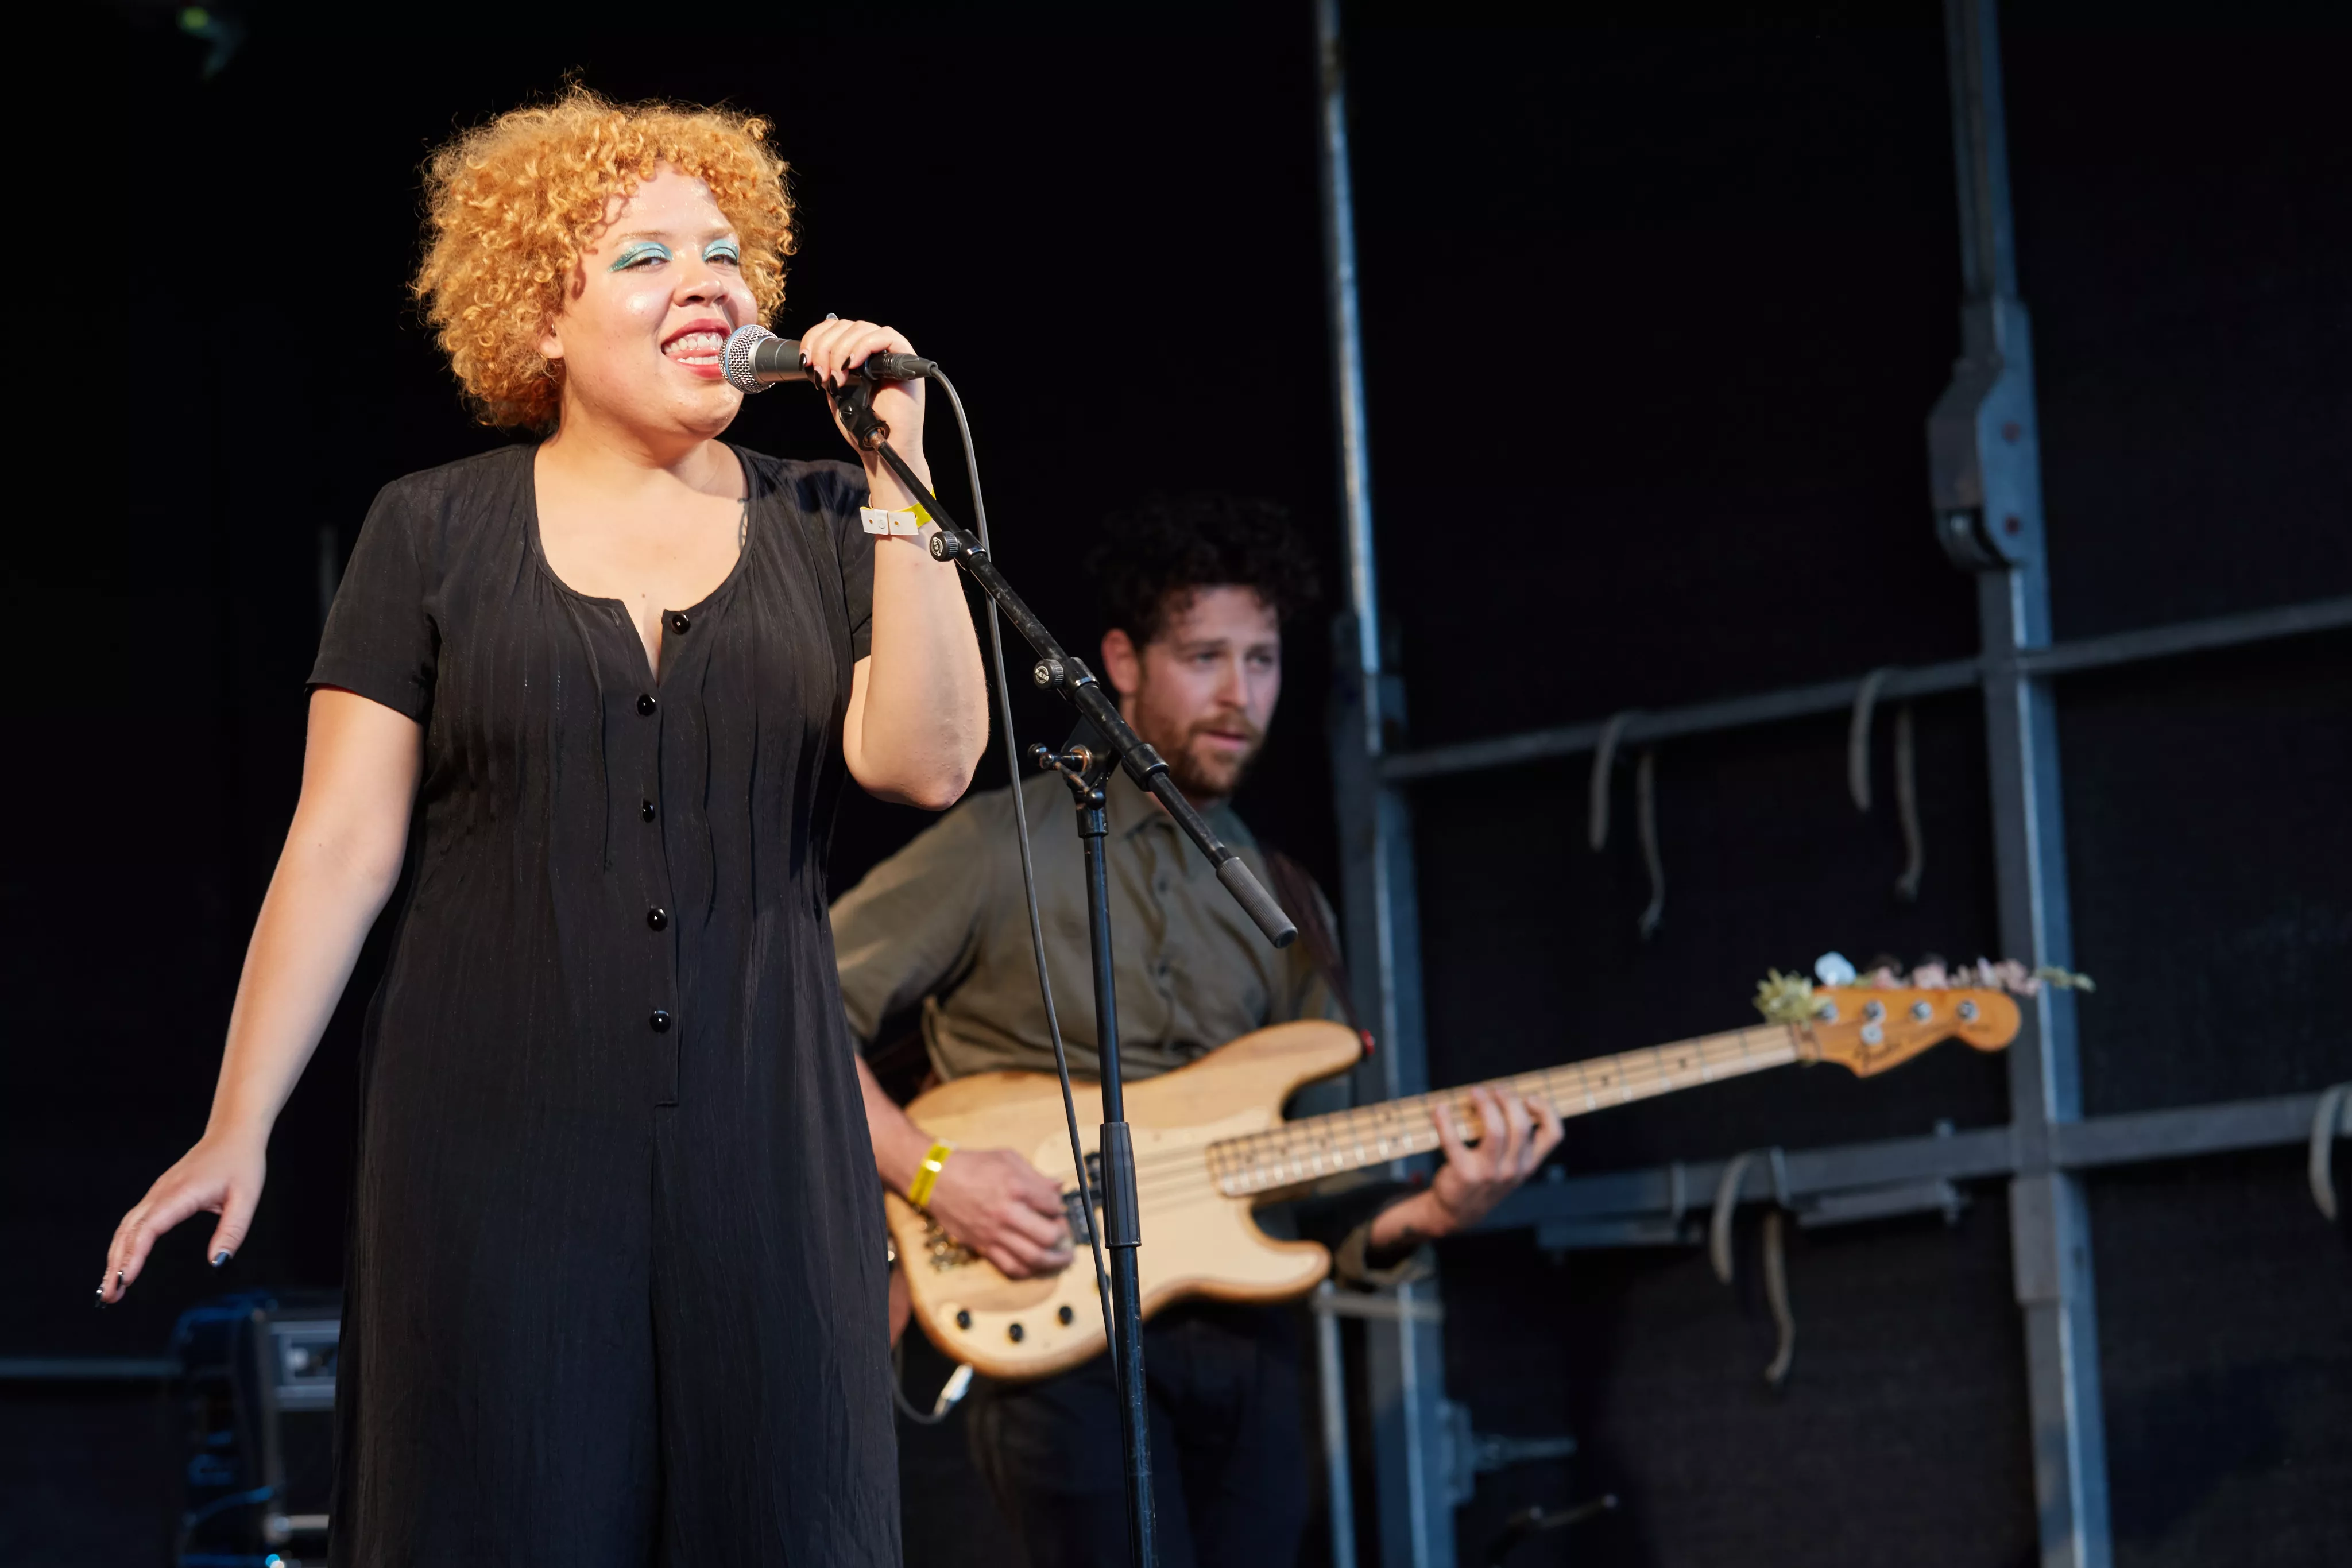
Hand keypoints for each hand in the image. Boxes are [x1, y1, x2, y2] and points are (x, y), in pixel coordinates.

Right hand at [98, 1129, 267, 1304]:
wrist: (233, 1134)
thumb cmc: (241, 1163)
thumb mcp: (246, 1199)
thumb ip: (232, 1232)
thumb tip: (217, 1263)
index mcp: (181, 1194)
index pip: (149, 1228)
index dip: (134, 1255)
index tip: (125, 1280)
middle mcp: (161, 1193)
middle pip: (129, 1231)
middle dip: (115, 1264)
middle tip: (109, 1295)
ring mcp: (157, 1193)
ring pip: (127, 1227)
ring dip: (115, 1256)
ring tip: (110, 1286)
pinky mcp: (158, 1195)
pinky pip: (134, 1221)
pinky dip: (123, 1243)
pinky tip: (121, 1261)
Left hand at [795, 316, 925, 465]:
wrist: (882, 447)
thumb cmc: (863, 425)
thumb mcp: (836, 391)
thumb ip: (830, 368)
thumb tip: (813, 352)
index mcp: (858, 354)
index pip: (835, 327)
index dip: (815, 337)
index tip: (805, 361)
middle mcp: (875, 349)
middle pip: (845, 325)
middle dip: (824, 347)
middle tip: (820, 375)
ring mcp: (891, 352)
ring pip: (861, 327)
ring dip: (840, 350)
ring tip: (836, 379)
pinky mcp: (907, 359)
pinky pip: (886, 336)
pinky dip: (863, 347)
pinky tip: (852, 366)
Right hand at [924, 1147, 1072, 1279]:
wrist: (936, 1179)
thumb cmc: (972, 1165)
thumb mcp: (1008, 1158)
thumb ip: (1035, 1175)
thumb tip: (1057, 1187)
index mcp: (1016, 1187)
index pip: (1052, 1205)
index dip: (1060, 1207)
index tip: (1057, 1208)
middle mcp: (1007, 1213)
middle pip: (1047, 1236)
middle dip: (1062, 1238)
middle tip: (1065, 1235)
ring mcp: (994, 1233)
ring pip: (1032, 1257)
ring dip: (1052, 1261)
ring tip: (1061, 1259)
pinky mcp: (982, 1246)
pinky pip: (1009, 1267)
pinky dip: (1027, 1270)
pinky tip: (1035, 1266)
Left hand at [1428, 1085, 1562, 1232]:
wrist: (1458, 1212)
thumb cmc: (1485, 1178)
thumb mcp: (1509, 1166)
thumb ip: (1514, 1141)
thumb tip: (1504, 1096)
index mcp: (1529, 1163)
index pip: (1553, 1135)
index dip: (1546, 1110)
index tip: (1529, 1096)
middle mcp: (1514, 1169)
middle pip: (1521, 1126)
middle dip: (1509, 1100)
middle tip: (1494, 1090)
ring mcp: (1490, 1173)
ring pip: (1496, 1130)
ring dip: (1485, 1105)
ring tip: (1475, 1093)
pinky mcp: (1464, 1173)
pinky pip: (1453, 1140)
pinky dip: (1445, 1120)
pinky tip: (1440, 1108)